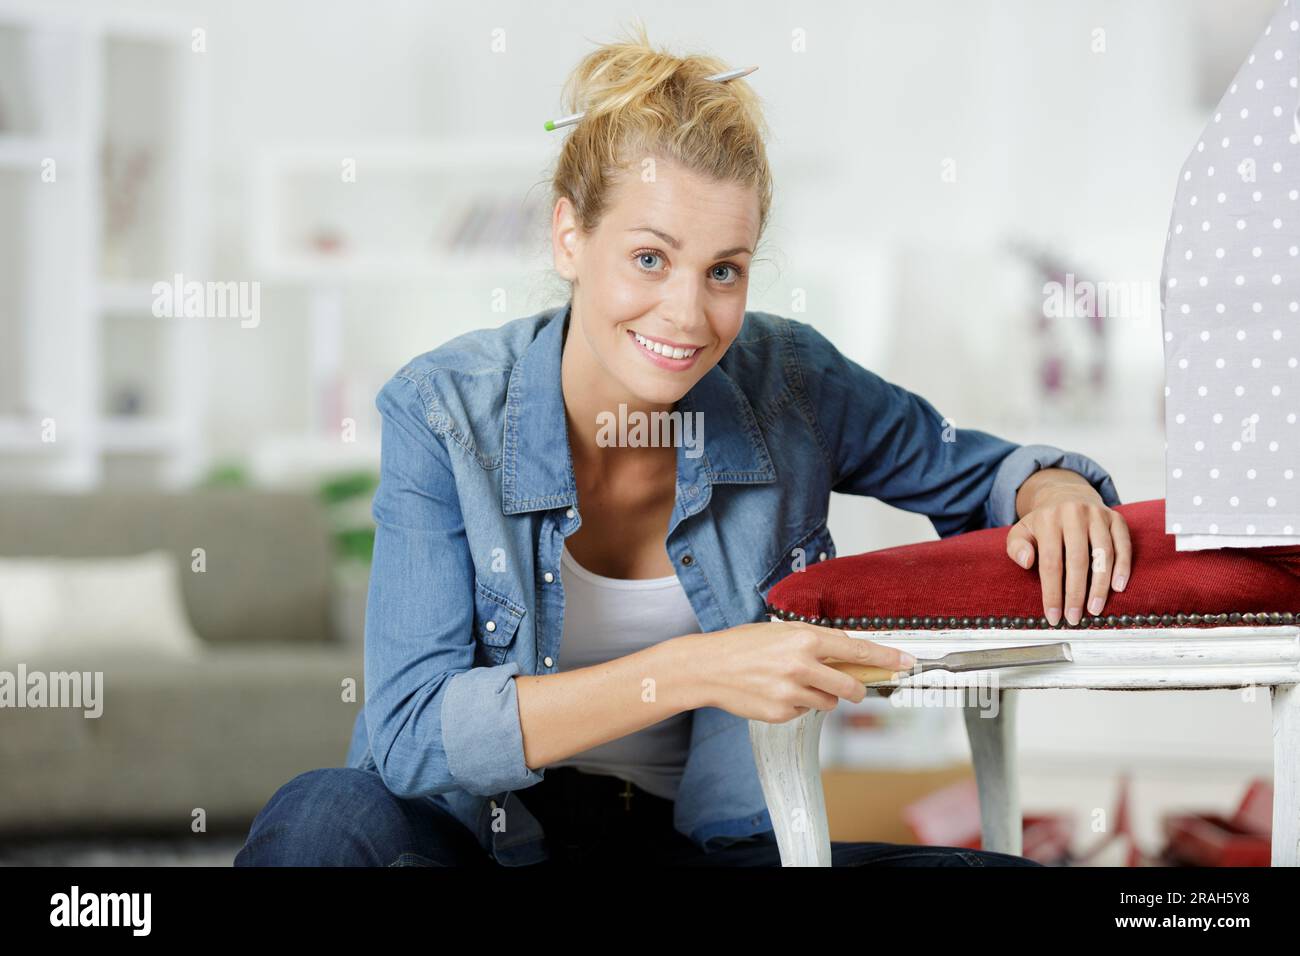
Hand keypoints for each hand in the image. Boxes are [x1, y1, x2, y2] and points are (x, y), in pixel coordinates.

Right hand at [681, 620, 915, 722]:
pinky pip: (805, 711)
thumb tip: (848, 654)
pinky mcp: (782, 712)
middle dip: (855, 688)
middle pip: (850, 685)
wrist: (708, 667)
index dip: (885, 658)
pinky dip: (798, 704)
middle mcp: (801, 665)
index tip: (905, 663)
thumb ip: (815, 642)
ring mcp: (792, 692)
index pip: (856, 649)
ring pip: (828, 702)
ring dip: (821, 696)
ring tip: (794, 683)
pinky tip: (777, 692)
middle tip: (851, 686)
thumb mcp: (781, 632)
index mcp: (805, 639)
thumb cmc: (743, 645)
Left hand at [1006, 471, 1131, 625]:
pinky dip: (1123, 567)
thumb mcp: (1021, 531)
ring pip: (1103, 554)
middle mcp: (1074, 514)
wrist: (1066, 494)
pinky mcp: (1116, 518)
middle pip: (1078, 560)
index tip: (1053, 615)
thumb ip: (1016, 546)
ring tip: (1095, 609)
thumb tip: (1026, 561)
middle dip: (1076, 593)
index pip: (1051, 562)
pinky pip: (1123, 544)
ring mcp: (1097, 515)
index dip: (1052, 592)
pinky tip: (1118, 587)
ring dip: (1100, 585)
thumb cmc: (1043, 522)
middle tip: (1074, 617)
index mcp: (1048, 519)